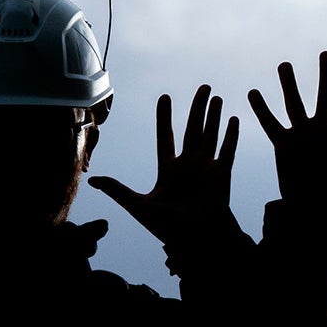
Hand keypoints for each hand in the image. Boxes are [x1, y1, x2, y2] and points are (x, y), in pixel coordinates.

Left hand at [89, 85, 238, 245]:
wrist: (195, 239)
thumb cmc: (168, 227)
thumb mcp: (139, 206)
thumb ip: (118, 190)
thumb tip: (93, 181)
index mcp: (169, 169)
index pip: (165, 137)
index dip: (165, 117)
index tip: (166, 97)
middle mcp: (189, 165)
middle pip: (192, 129)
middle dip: (197, 108)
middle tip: (203, 87)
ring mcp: (206, 168)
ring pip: (210, 135)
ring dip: (213, 116)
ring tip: (216, 97)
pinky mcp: (222, 174)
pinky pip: (227, 150)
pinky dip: (231, 135)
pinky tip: (233, 119)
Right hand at [246, 53, 326, 210]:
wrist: (316, 213)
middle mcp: (324, 130)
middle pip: (326, 96)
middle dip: (326, 75)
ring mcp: (303, 136)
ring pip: (295, 104)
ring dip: (289, 85)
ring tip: (285, 65)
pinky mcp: (284, 146)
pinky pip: (271, 124)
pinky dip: (262, 109)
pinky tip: (254, 92)